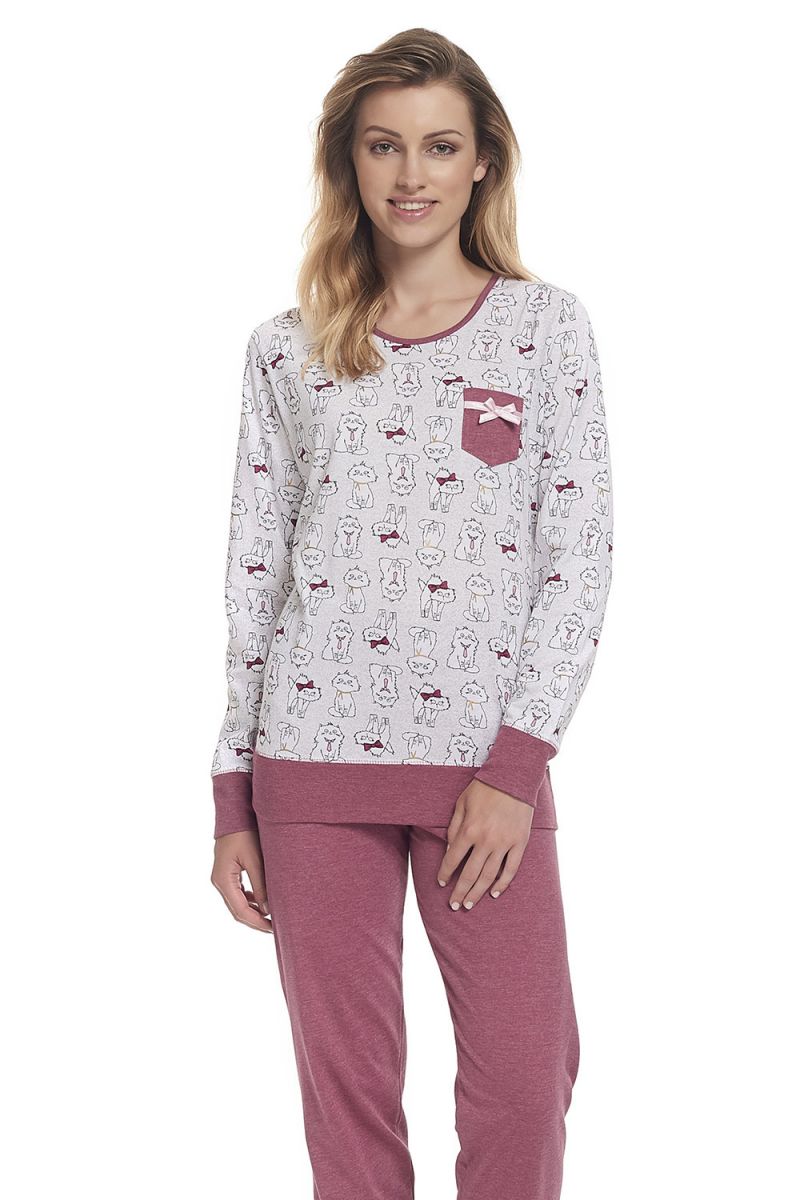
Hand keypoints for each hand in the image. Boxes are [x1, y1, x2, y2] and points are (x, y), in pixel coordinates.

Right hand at [210, 829, 272, 932]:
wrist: (234, 815)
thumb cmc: (244, 834)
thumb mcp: (255, 860)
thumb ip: (261, 885)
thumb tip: (268, 909)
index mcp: (223, 880)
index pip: (240, 910)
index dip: (257, 922)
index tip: (273, 928)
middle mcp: (219, 882)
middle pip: (237, 911)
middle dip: (255, 921)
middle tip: (274, 929)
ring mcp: (221, 879)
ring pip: (237, 903)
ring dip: (253, 912)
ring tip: (271, 918)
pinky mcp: (226, 874)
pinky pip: (237, 893)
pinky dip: (250, 900)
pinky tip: (263, 901)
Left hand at [437, 778, 533, 909]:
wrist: (513, 778)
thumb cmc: (484, 788)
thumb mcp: (461, 803)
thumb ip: (454, 828)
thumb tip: (451, 851)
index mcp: (469, 829)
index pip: (453, 859)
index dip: (445, 873)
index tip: (441, 883)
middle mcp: (486, 840)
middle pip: (470, 874)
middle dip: (460, 891)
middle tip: (454, 905)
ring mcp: (505, 843)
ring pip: (489, 876)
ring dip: (478, 892)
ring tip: (470, 904)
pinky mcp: (519, 843)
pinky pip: (511, 869)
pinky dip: (503, 883)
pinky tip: (494, 893)